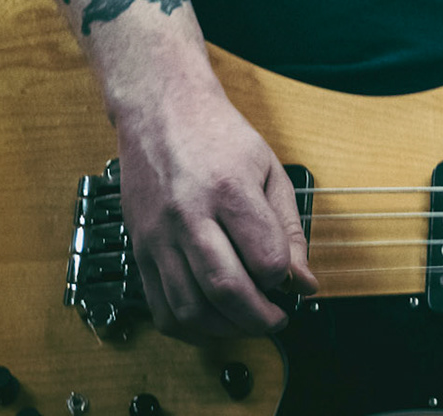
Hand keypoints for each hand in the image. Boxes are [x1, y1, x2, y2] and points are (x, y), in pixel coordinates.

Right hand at [114, 72, 318, 342]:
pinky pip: (158, 306)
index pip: (264, 257)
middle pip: (225, 289)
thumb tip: (303, 281)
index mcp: (229, 189)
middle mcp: (189, 216)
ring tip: (247, 322)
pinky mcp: (139, 249)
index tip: (292, 280)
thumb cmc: (219, 137)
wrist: (161, 112)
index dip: (284, 279)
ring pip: (189, 307)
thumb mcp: (269, 170)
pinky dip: (188, 326)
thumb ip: (288, 229)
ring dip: (225, 329)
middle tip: (277, 319)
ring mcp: (158, 236)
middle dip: (259, 318)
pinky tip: (211, 321)